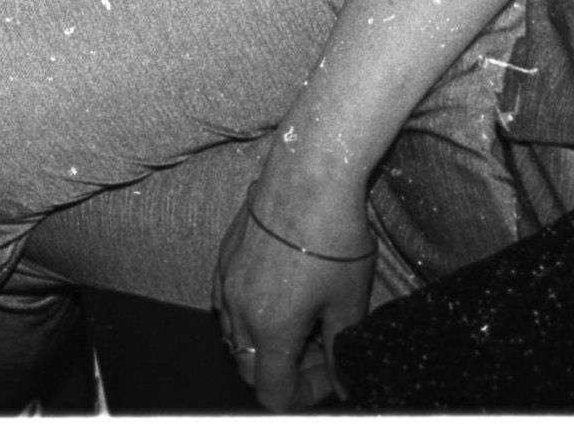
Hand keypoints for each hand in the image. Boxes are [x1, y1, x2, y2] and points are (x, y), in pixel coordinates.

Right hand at [213, 171, 374, 410]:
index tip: (330, 374)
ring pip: (235, 337)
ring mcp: (226, 283)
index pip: (273, 393)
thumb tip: (342, 380)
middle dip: (285, 370)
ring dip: (266, 342)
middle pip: (249, 369)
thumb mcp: (348, 302)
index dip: (305, 395)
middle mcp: (238, 311)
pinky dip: (249, 315)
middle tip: (320, 349)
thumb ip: (341, 348)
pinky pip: (226, 305)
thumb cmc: (334, 239)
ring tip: (303, 321)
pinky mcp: (224, 259)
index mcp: (271, 329)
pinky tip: (280, 294)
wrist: (308, 178)